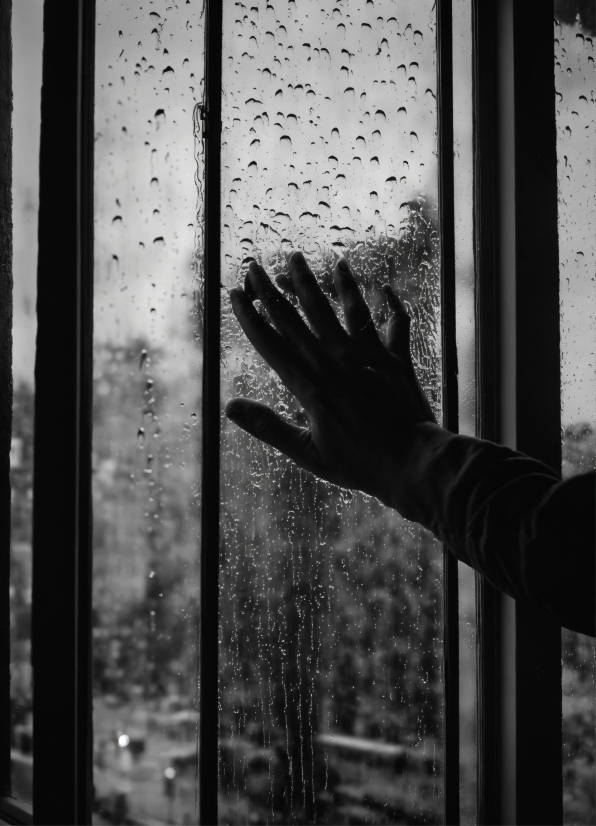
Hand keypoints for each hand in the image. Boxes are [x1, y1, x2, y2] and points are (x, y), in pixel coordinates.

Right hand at [225, 251, 437, 512]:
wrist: (413, 462)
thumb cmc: (360, 464)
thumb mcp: (307, 453)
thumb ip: (269, 427)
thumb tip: (230, 407)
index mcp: (311, 384)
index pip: (272, 342)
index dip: (251, 316)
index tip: (236, 293)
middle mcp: (336, 360)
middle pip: (298, 316)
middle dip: (273, 289)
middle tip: (256, 264)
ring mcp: (368, 355)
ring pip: (340, 307)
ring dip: (319, 281)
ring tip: (302, 258)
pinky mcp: (396, 358)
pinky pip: (395, 322)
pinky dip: (391, 304)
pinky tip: (384, 287)